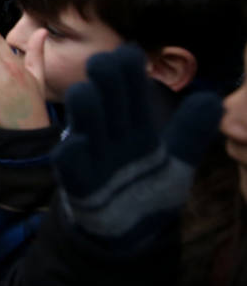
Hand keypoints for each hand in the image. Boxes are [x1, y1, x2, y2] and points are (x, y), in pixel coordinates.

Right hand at [53, 45, 222, 241]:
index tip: (127, 53)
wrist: (129, 232)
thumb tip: (213, 98)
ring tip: (85, 92)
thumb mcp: (177, 160)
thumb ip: (191, 131)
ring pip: (85, 127)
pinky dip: (73, 156)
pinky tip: (76, 145)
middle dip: (104, 83)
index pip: (130, 92)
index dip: (128, 72)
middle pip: (106, 102)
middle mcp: (110, 134)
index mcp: (133, 126)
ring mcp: (92, 157)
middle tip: (102, 62)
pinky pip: (71, 167)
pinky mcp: (80, 184)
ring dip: (84, 110)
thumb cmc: (149, 189)